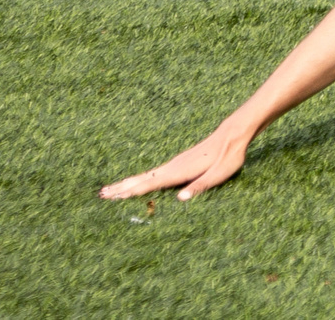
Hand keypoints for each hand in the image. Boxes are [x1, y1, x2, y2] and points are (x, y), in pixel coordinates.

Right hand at [99, 123, 251, 202]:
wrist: (233, 135)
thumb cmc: (228, 156)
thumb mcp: (219, 175)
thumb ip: (200, 187)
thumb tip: (180, 200)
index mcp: (179, 171)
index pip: (150, 184)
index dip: (132, 192)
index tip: (113, 197)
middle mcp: (173, 166)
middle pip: (142, 179)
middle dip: (122, 187)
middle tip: (101, 194)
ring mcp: (174, 163)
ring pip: (146, 175)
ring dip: (127, 183)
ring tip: (111, 189)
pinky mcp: (178, 163)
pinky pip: (154, 173)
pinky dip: (140, 179)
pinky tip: (137, 182)